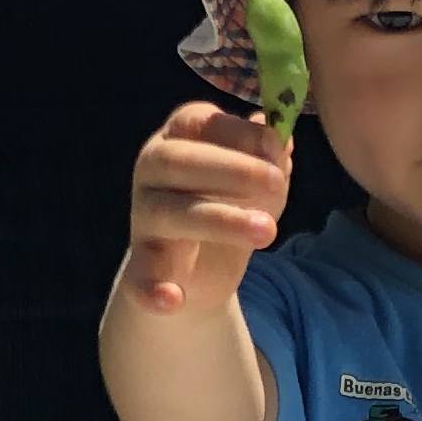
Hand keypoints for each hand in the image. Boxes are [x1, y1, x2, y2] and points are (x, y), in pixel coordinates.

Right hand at [122, 103, 290, 314]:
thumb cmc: (227, 206)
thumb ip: (269, 158)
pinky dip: (151, 287)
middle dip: (231, 170)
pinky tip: (172, 299)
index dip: (237, 133)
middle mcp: (152, 169)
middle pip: (178, 161)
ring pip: (171, 212)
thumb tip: (282, 136)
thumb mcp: (257, 181)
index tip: (277, 148)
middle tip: (276, 183)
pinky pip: (139, 274)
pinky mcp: (141, 262)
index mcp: (179, 139)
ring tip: (268, 232)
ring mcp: (144, 216)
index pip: (197, 121)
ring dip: (220, 220)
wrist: (195, 272)